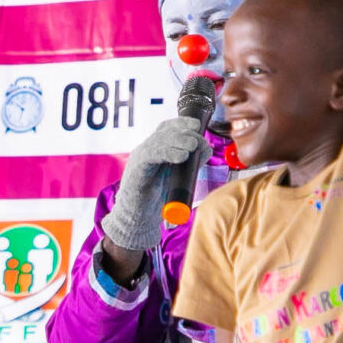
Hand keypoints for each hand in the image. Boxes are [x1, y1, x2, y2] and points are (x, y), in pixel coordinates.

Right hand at [101, 115, 209, 253]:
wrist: (137, 219)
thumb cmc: (155, 200)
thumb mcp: (177, 177)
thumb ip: (191, 162)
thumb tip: (205, 148)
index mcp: (154, 150)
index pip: (166, 128)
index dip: (181, 123)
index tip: (196, 125)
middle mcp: (145, 150)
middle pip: (164, 131)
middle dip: (184, 133)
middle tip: (198, 142)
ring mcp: (139, 158)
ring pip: (159, 141)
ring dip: (178, 140)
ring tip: (192, 146)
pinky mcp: (136, 170)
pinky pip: (151, 155)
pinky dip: (168, 153)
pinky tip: (181, 156)